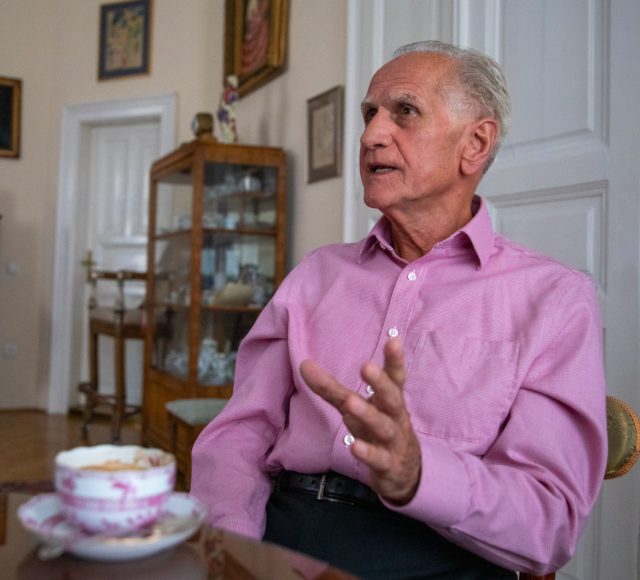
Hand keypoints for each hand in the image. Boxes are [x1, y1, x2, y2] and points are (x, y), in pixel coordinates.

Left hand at [299, 338, 420, 504]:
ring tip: (351, 403)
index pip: (395, 377)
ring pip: (384, 427)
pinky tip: (353, 446)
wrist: (404, 472)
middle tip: (366, 366)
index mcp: (390, 400)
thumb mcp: (357, 407)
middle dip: (380, 382)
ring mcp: (393, 442)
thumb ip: (332, 388)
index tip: (393, 339)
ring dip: (368, 415)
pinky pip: (378, 459)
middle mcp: (395, 417)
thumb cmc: (377, 429)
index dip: (395, 360)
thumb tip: (304, 364)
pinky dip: (367, 453)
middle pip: (392, 398)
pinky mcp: (387, 465)